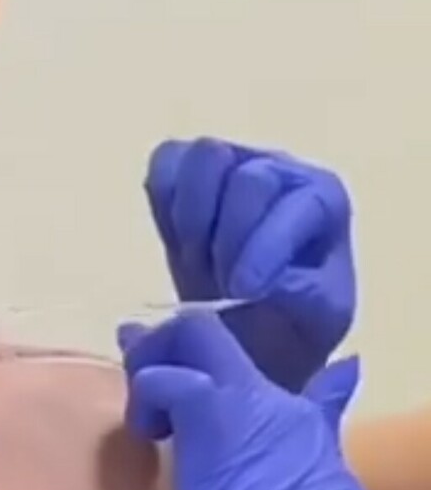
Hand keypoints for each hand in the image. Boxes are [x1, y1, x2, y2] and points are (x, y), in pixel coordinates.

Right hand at [145, 138, 354, 390]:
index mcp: (323, 197)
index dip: (264, 248)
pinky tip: (179, 244)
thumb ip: (309, 297)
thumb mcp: (318, 322)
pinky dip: (165, 206)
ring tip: (197, 261)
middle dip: (227, 240)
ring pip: (203, 158)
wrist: (252, 331)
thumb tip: (272, 278)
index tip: (243, 292)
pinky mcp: (185, 166)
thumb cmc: (292, 322)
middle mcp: (279, 167)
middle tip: (222, 285)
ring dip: (192, 219)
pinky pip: (165, 165)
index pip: (293, 203)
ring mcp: (231, 160)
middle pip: (247, 178)